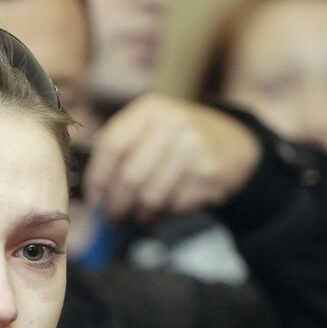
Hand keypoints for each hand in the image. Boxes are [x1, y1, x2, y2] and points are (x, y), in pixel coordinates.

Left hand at [83, 94, 259, 222]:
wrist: (234, 141)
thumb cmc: (179, 140)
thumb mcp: (152, 127)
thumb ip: (121, 149)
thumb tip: (92, 190)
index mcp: (149, 110)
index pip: (111, 146)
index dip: (97, 177)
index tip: (94, 198)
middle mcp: (172, 124)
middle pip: (129, 176)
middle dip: (117, 204)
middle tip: (114, 216)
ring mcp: (193, 148)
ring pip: (151, 196)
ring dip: (141, 213)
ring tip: (140, 214)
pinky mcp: (209, 174)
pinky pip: (175, 206)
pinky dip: (166, 214)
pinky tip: (167, 207)